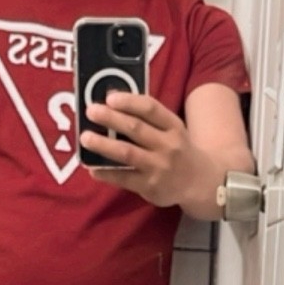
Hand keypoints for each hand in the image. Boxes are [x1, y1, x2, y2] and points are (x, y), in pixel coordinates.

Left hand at [81, 92, 199, 207]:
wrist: (198, 181)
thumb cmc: (176, 149)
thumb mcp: (171, 129)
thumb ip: (148, 118)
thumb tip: (111, 100)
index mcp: (173, 126)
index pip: (151, 109)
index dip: (129, 101)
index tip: (109, 97)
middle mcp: (168, 145)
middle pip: (136, 129)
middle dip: (111, 119)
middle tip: (91, 111)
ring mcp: (159, 167)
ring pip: (127, 153)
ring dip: (104, 144)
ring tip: (85, 138)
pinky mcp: (150, 186)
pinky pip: (124, 178)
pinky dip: (106, 173)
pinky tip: (92, 168)